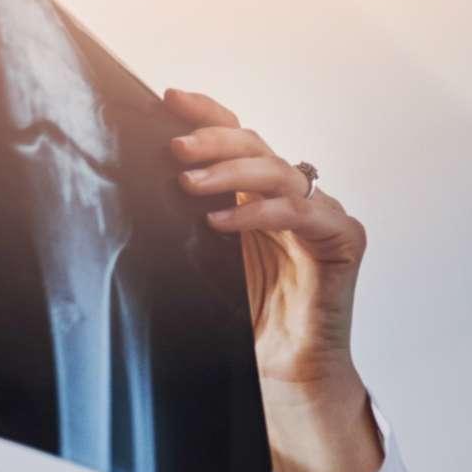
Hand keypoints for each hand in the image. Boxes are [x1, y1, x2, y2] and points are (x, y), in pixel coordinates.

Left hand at [168, 88, 366, 388]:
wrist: (282, 373)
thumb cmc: (242, 320)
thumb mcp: (200, 263)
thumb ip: (185, 224)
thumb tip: (129, 189)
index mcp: (257, 196)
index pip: (237, 140)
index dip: (208, 114)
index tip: (168, 98)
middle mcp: (290, 198)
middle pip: (257, 146)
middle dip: (214, 139)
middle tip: (176, 147)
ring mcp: (320, 216)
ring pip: (279, 172)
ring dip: (232, 172)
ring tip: (189, 183)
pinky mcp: (342, 240)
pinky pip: (304, 213)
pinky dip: (261, 213)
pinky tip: (222, 222)